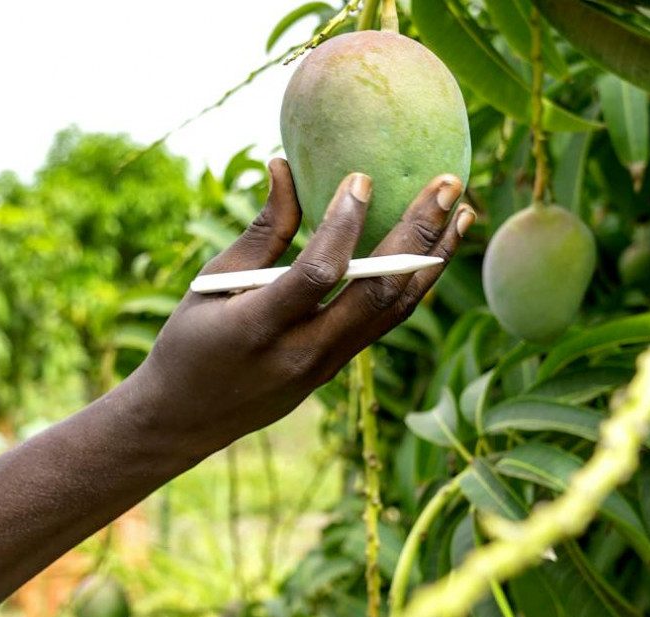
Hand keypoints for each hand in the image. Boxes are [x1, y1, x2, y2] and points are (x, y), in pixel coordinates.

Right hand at [129, 159, 471, 456]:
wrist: (186, 419)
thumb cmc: (189, 341)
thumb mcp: (213, 282)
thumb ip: (261, 230)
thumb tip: (284, 164)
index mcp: (258, 328)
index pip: (317, 275)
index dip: (343, 226)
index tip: (362, 178)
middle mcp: (301, 353)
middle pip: (377, 293)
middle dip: (418, 234)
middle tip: (448, 183)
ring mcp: (325, 367)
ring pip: (394, 312)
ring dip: (433, 259)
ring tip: (463, 211)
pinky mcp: (336, 369)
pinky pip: (384, 322)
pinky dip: (413, 283)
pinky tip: (433, 249)